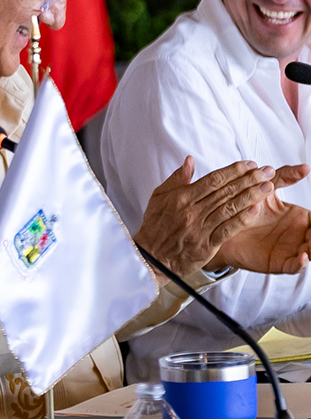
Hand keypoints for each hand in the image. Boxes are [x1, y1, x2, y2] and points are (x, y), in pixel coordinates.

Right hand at [133, 158, 303, 282]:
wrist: (150, 257)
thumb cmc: (155, 226)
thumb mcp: (159, 197)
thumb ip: (176, 178)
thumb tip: (190, 161)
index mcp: (182, 197)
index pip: (213, 179)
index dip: (234, 170)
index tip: (249, 164)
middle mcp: (192, 211)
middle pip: (226, 191)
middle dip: (249, 179)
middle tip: (267, 171)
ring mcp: (200, 228)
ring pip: (230, 208)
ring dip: (252, 195)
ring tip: (268, 186)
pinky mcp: (206, 244)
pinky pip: (228, 229)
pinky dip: (242, 219)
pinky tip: (256, 209)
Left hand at [211, 165, 310, 273]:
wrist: (222, 225)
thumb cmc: (245, 206)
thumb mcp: (266, 189)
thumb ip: (284, 177)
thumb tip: (305, 167)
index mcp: (300, 218)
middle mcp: (298, 235)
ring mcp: (289, 249)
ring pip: (309, 253)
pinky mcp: (277, 262)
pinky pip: (292, 266)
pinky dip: (299, 264)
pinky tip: (302, 257)